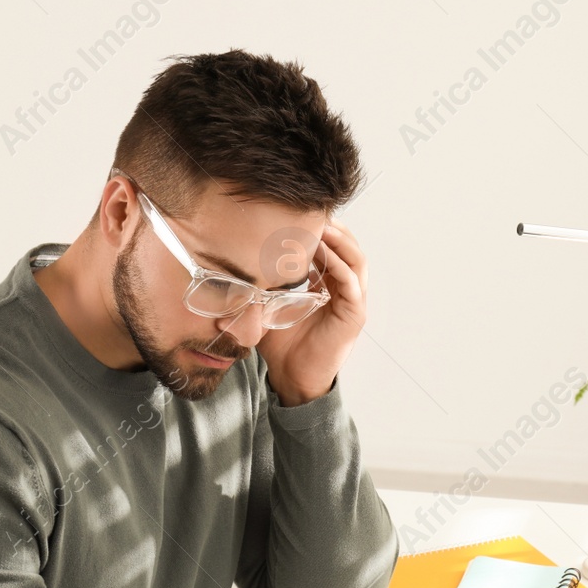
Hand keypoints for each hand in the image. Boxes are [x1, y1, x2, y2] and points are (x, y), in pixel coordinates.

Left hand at [255, 220, 366, 406]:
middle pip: (349, 247)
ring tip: (322, 225)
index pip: (333, 248)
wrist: (291, 377)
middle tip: (313, 211)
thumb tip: (232, 259)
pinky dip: (339, 264)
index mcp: (329, 285)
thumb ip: (262, 282)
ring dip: (340, 240)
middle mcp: (345, 291)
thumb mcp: (269, 303)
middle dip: (334, 227)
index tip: (300, 212)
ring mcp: (353, 302)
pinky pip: (352, 283)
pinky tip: (322, 253)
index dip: (322, 229)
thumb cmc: (282, 343)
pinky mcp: (354, 315)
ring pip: (356, 260)